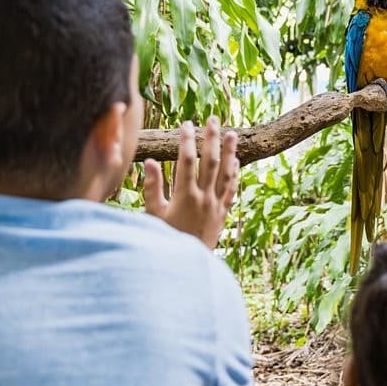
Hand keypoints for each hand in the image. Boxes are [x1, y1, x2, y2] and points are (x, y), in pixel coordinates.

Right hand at [144, 117, 238, 248]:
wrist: (184, 267)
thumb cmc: (164, 239)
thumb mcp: (153, 215)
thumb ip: (152, 187)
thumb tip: (150, 161)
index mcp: (185, 197)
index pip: (187, 161)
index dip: (187, 140)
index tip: (186, 124)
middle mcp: (204, 199)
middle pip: (211, 162)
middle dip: (212, 139)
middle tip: (213, 119)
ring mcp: (216, 207)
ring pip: (226, 174)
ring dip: (230, 152)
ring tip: (232, 133)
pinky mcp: (222, 215)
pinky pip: (231, 191)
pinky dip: (234, 175)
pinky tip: (236, 162)